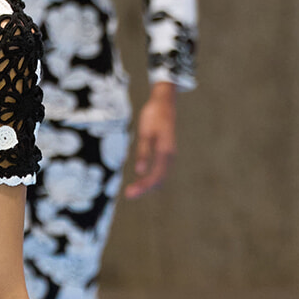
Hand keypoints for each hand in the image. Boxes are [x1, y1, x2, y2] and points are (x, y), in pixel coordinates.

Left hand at [124, 83, 176, 198]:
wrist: (164, 103)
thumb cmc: (154, 115)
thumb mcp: (145, 133)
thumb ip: (143, 152)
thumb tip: (139, 171)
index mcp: (165, 151)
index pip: (155, 176)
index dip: (143, 186)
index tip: (130, 193)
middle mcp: (170, 156)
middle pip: (159, 180)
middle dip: (144, 189)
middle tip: (128, 194)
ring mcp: (169, 155)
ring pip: (161, 177)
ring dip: (148, 185)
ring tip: (132, 191)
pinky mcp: (166, 153)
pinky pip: (160, 171)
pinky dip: (151, 179)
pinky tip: (141, 181)